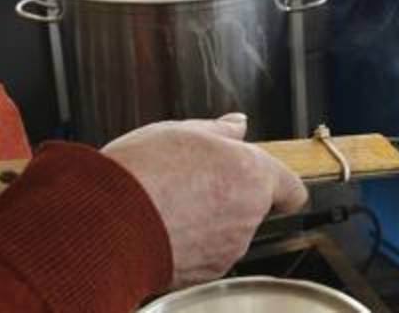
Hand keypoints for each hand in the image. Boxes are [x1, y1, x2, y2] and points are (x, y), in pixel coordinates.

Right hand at [100, 114, 306, 288]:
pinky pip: (202, 255)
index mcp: (252, 176)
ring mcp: (225, 250)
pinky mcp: (201, 275)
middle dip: (227, 196)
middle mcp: (246, 217)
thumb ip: (220, 130)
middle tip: (191, 179)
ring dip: (206, 220)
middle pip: (250, 207)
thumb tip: (237, 125)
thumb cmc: (144, 174)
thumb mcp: (183, 131)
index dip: (279, 184)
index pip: (291, 189)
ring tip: (168, 200)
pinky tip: (160, 224)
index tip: (265, 180)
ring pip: (225, 232)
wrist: (107, 222)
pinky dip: (187, 243)